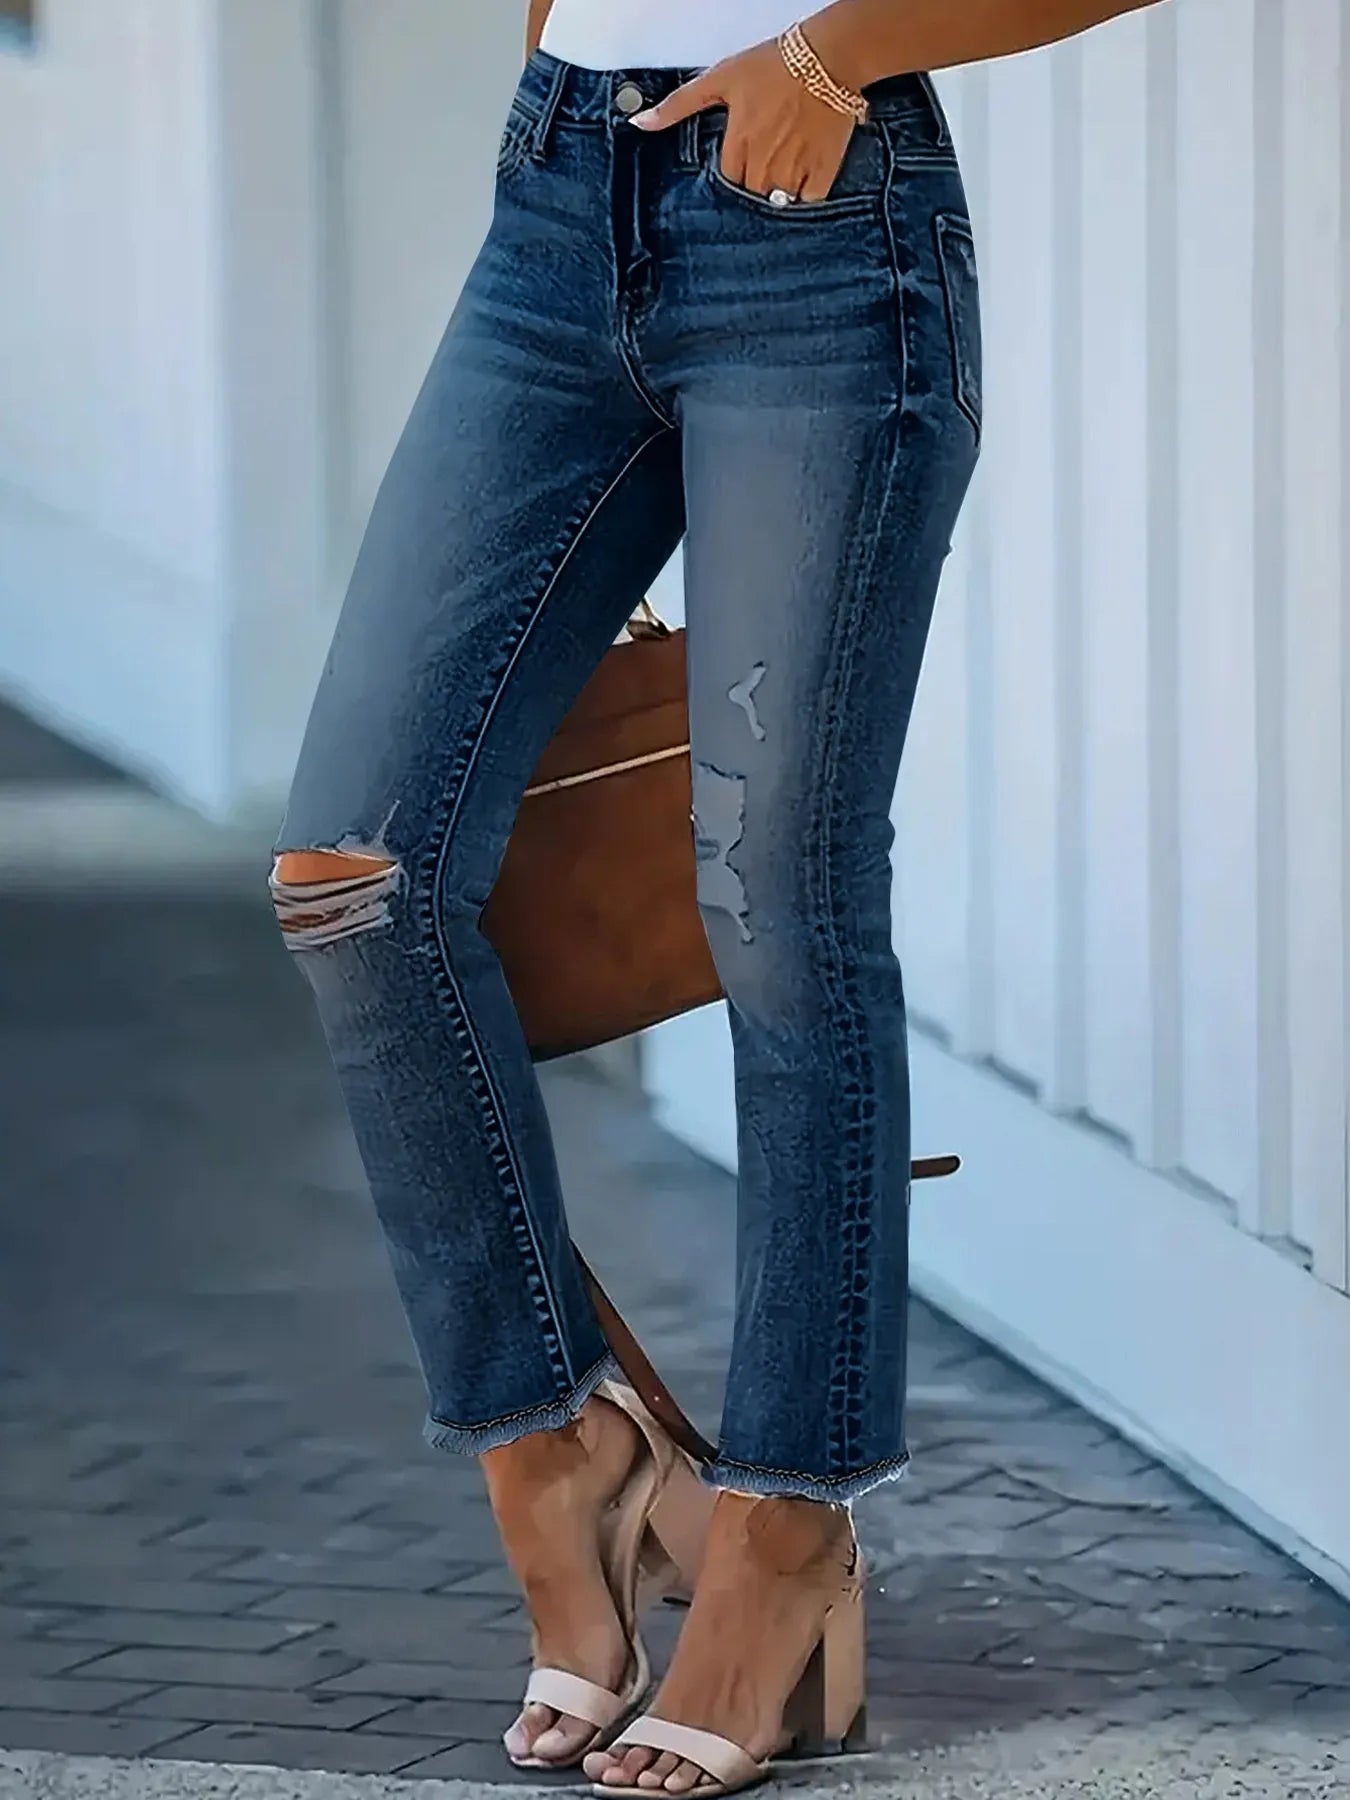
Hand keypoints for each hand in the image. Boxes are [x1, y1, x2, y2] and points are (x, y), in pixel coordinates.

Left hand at [631, 39, 855, 203]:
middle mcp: (764, 165)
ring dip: (778, 190)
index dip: (734, 170)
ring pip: (779, 201)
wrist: (827, 57)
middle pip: (752, 193)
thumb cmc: (775, 64)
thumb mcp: (720, 79)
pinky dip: (806, 194)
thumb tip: (642, 122)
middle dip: (755, 181)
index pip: (728, 181)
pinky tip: (804, 173)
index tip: (743, 157)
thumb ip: (680, 104)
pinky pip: (809, 199)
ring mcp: (795, 170)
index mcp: (739, 146)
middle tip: (765, 157)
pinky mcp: (823, 169)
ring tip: (783, 163)